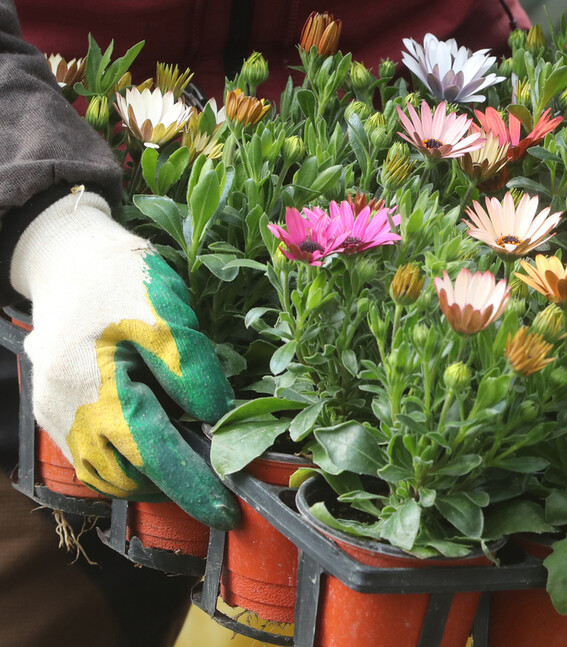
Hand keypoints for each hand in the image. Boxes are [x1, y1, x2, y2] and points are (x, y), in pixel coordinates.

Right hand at [10, 190, 238, 528]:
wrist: (68, 260)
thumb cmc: (119, 280)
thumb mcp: (164, 313)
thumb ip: (191, 371)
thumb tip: (219, 421)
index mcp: (95, 389)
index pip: (153, 456)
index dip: (193, 487)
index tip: (228, 512)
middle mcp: (66, 414)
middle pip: (128, 478)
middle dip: (174, 486)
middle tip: (219, 475)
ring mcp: (55, 417)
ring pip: (106, 477)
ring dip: (149, 480)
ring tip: (191, 463)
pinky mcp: (54, 415)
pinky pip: (91, 461)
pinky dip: (126, 466)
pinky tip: (157, 447)